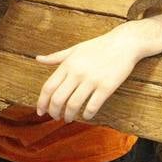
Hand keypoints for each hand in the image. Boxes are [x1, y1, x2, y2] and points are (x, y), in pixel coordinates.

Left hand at [34, 14, 161, 120]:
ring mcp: (92, 80)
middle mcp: (77, 72)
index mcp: (67, 64)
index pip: (48, 87)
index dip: (41, 102)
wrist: (124, 43)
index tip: (40, 111)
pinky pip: (93, 106)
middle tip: (55, 117)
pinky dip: (87, 115)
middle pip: (58, 99)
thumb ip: (56, 57)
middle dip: (53, 112)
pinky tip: (86, 116)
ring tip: (68, 118)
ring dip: (69, 116)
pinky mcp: (106, 87)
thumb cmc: (98, 46)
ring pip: (74, 105)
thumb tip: (38, 59)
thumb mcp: (75, 49)